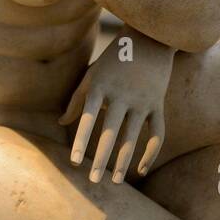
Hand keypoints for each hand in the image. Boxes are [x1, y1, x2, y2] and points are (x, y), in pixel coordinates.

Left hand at [59, 32, 173, 183]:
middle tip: (93, 181)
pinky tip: (140, 170)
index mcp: (101, 86)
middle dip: (101, 158)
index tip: (73, 162)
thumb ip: (77, 99)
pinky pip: (157, 133)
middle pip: (110, 132)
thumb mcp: (92, 75)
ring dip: (124, 161)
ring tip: (114, 181)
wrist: (149, 38)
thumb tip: (61, 122)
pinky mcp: (158, 104)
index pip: (88, 118)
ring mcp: (143, 100)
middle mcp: (122, 95)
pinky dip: (150, 152)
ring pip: (133, 137)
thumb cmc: (114, 59)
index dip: (80, 140)